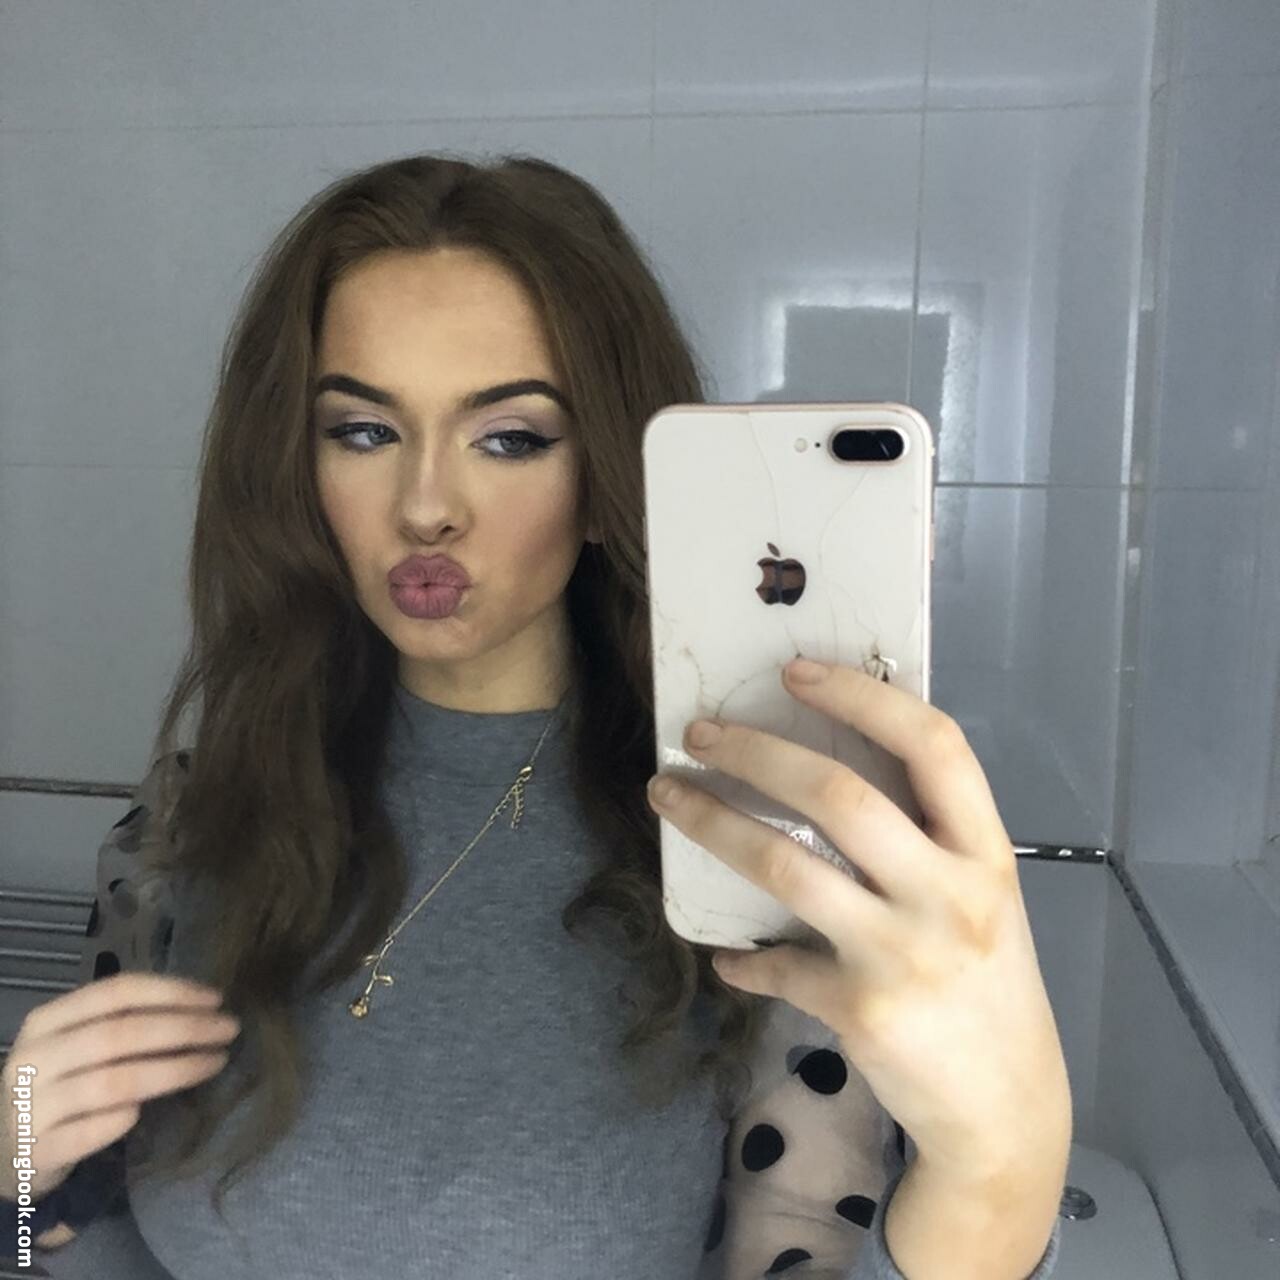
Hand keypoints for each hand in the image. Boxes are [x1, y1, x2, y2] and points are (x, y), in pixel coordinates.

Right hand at [1, 973, 239, 1201]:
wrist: (0, 1153)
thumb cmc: (54, 1087)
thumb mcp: (74, 1045)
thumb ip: (120, 1023)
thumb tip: (200, 1006)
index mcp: (47, 1022)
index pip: (116, 993)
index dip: (170, 992)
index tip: (216, 999)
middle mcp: (34, 1060)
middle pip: (121, 1034)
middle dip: (184, 1029)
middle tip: (230, 1030)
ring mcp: (29, 1108)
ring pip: (113, 1082)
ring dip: (173, 1070)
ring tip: (215, 1063)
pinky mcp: (34, 1154)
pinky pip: (86, 1134)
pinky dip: (119, 1122)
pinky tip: (145, 1114)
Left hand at [646, 656, 1071, 1184]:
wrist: (1006, 1110)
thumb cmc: (987, 986)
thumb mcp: (981, 900)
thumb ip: (925, 842)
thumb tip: (824, 780)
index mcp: (985, 853)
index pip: (934, 745)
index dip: (863, 697)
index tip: (796, 672)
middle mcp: (949, 894)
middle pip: (840, 794)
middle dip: (756, 752)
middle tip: (701, 730)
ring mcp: (903, 954)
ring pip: (786, 864)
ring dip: (712, 823)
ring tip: (666, 795)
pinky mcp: (859, 1010)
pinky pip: (776, 964)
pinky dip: (743, 956)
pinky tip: (727, 956)